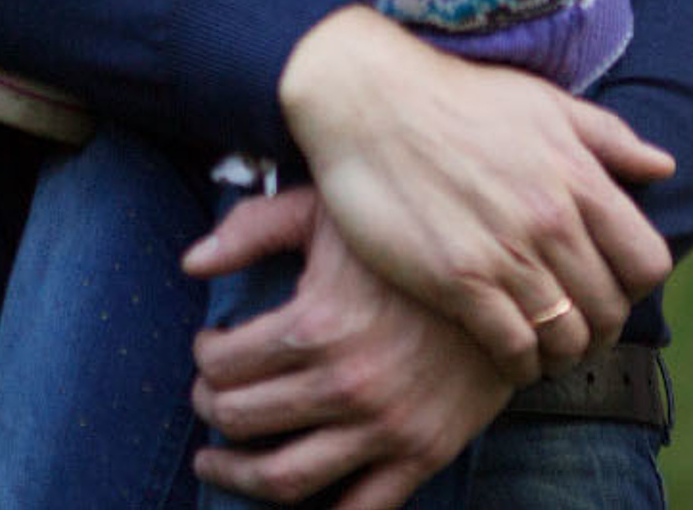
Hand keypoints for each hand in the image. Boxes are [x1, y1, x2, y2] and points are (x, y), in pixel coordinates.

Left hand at [186, 188, 514, 507]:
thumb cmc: (399, 235)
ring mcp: (385, 429)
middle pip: (244, 420)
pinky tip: (294, 500)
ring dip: (239, 475)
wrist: (502, 278)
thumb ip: (251, 228)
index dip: (202, 358)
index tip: (207, 349)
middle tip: (206, 399)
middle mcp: (345, 386)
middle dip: (211, 411)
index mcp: (314, 326)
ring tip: (220, 460)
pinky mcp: (423, 455)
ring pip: (286, 479)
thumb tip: (190, 263)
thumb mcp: (323, 212)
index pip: (222, 363)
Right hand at [258, 6, 673, 381]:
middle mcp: (550, 218)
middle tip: (572, 323)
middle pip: (609, 309)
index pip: (648, 263)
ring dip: (560, 351)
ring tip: (541, 344)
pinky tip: (505, 351)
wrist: (362, 95)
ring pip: (566, 337)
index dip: (633, 284)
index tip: (605, 284)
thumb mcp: (538, 100)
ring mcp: (504, 252)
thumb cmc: (451, 92)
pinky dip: (519, 363)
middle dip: (599, 325)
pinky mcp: (457, 279)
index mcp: (576, 175)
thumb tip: (663, 167)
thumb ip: (606, 137)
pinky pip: (515, 348)